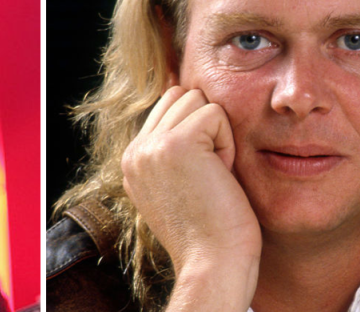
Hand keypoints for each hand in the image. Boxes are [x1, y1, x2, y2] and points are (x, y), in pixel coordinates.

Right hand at [121, 86, 260, 310]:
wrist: (213, 264)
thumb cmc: (211, 231)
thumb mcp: (180, 185)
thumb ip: (173, 148)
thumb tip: (185, 94)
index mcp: (132, 161)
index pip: (166, 107)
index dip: (197, 131)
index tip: (201, 177)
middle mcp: (134, 152)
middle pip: (180, 96)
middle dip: (205, 127)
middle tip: (210, 175)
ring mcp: (151, 147)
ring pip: (196, 100)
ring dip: (217, 134)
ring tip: (214, 175)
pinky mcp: (176, 144)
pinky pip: (215, 113)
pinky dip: (228, 143)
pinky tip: (220, 176)